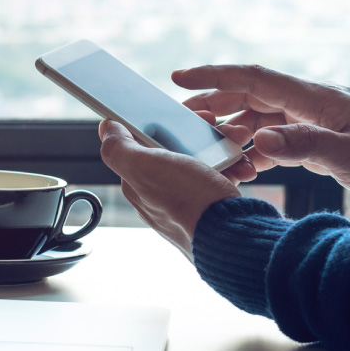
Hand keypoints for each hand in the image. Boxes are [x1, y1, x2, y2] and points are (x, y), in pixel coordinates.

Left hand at [98, 119, 240, 259]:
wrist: (231, 237)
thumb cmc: (188, 202)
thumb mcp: (145, 167)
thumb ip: (119, 148)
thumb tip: (106, 129)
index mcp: (138, 181)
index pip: (145, 141)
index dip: (165, 122)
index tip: (189, 114)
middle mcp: (159, 193)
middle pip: (176, 149)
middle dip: (201, 134)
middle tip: (224, 129)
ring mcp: (185, 201)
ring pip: (203, 161)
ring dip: (223, 148)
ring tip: (238, 144)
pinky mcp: (209, 208)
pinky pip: (220, 179)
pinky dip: (234, 169)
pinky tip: (243, 168)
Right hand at [174, 65, 349, 198]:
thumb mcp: (349, 156)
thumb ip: (302, 147)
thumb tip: (258, 139)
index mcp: (313, 98)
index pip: (253, 79)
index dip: (213, 77)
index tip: (178, 78)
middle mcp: (310, 103)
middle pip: (250, 96)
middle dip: (213, 105)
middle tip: (180, 121)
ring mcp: (315, 120)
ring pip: (262, 118)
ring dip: (233, 130)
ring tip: (207, 148)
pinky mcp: (322, 138)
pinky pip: (280, 137)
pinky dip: (258, 149)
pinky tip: (244, 166)